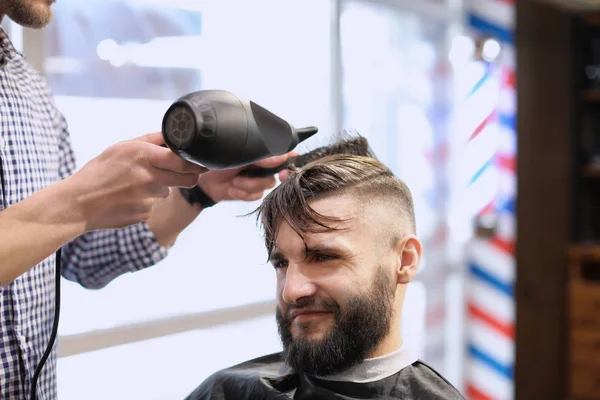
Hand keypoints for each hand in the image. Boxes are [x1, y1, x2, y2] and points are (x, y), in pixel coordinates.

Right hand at [65, 132, 206, 231]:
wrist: (79, 203)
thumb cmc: (100, 171)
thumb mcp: (122, 147)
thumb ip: (151, 140)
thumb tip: (174, 135)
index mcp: (143, 156)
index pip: (182, 160)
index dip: (195, 162)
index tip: (200, 162)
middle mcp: (149, 177)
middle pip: (188, 179)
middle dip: (191, 176)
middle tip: (187, 172)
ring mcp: (148, 198)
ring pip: (169, 191)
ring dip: (161, 187)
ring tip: (136, 185)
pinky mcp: (146, 214)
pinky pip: (156, 204)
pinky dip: (148, 201)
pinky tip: (130, 197)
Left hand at [196, 152, 298, 202]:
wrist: (204, 180)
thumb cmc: (219, 161)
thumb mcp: (239, 155)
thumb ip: (262, 156)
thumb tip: (282, 157)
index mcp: (263, 153)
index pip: (286, 155)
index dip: (291, 162)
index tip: (285, 170)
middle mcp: (264, 166)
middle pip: (276, 175)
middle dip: (258, 177)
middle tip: (247, 173)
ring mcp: (258, 180)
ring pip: (265, 186)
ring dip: (247, 185)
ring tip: (234, 181)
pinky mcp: (252, 192)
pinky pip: (256, 196)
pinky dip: (242, 193)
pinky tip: (232, 188)